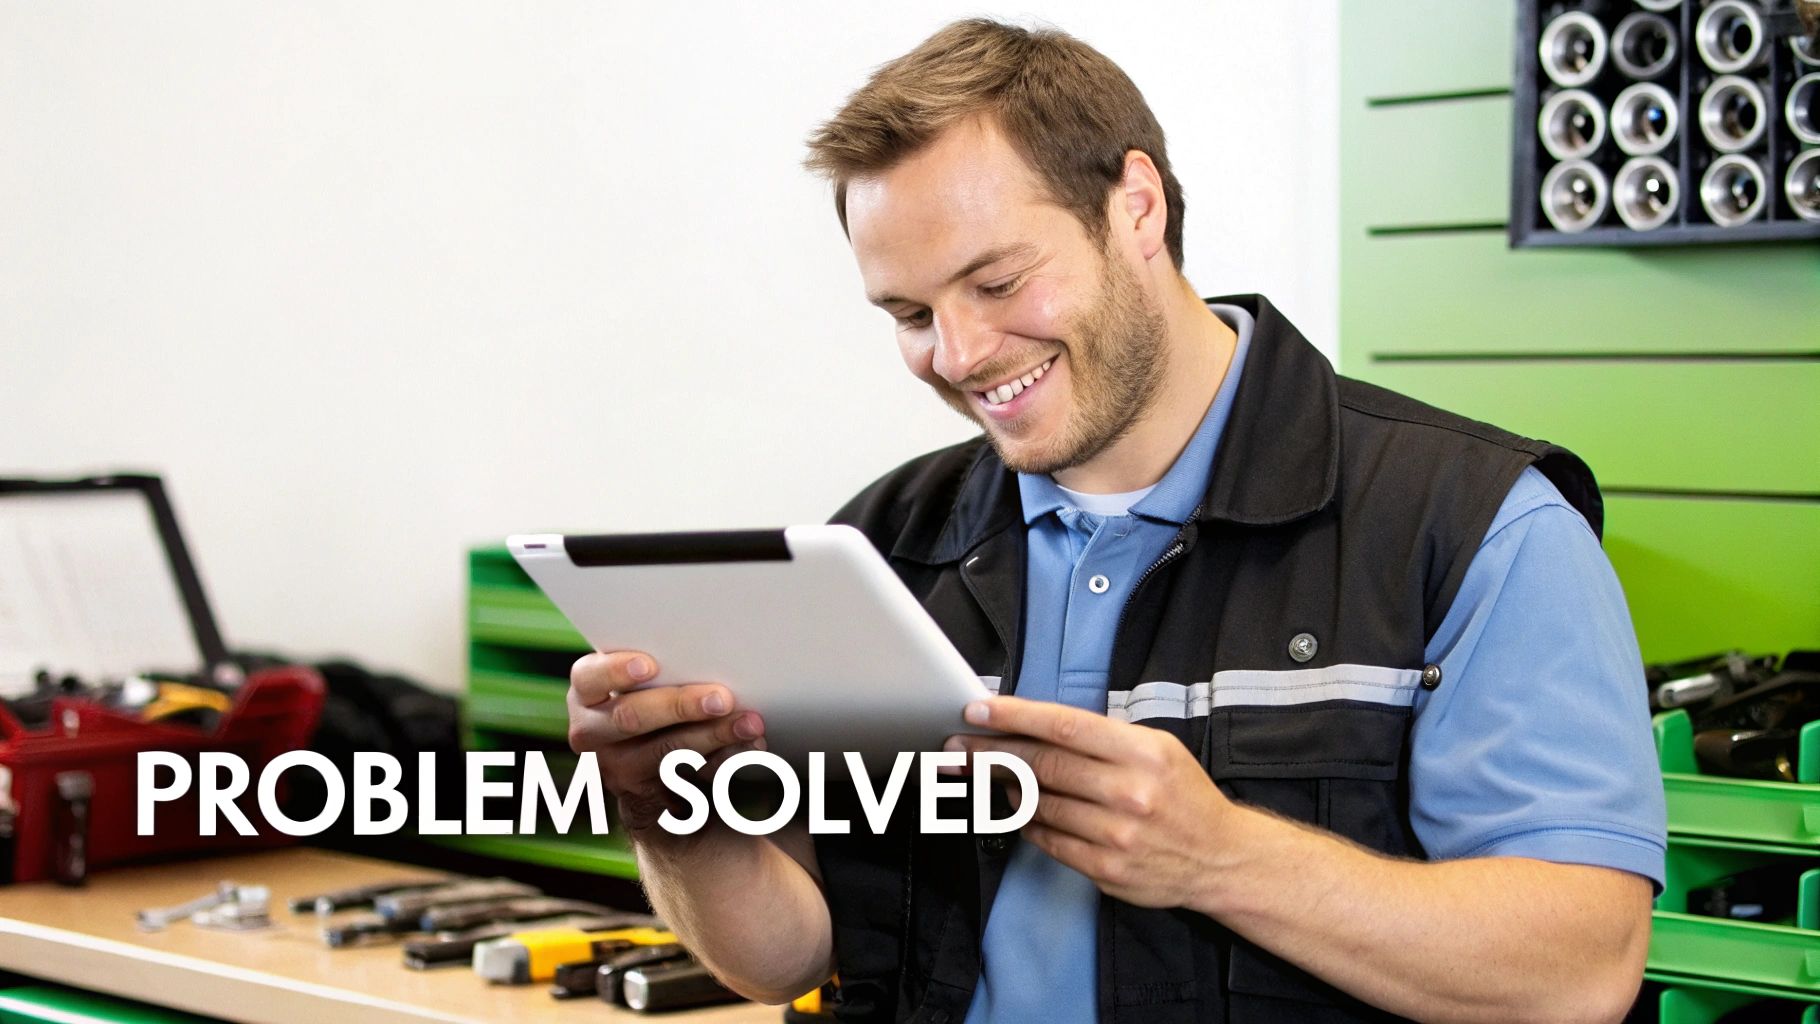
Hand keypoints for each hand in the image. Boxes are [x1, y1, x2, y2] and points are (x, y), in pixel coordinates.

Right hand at [569, 650, 765, 836]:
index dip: (616, 671)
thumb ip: (658, 672)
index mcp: (586, 694)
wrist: (651, 773)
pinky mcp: (644, 798)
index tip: (650, 666)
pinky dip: (725, 761)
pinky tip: (750, 747)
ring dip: (714, 735)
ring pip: (665, 751)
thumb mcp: (642, 685)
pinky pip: (688, 780)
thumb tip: (713, 654)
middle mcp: (590, 733)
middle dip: (681, 705)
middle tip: (723, 698)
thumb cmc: (654, 703)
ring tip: (750, 724)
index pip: (589, 678)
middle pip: (631, 717)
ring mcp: (614, 769)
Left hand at [946, 696, 1235, 912]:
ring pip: (1039, 804)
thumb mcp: (1158, 748)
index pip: (1064, 727)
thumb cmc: (1183, 795)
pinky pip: (1049, 840)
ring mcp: (1117, 835)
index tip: (978, 709)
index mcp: (1143, 753)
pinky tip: (1015, 809)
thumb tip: (1036, 727)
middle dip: (992, 752)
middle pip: (1043, 765)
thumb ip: (1103, 739)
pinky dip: (1025, 823)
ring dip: (1004, 788)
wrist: (1221, 857)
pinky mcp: (1106, 870)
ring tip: (985, 774)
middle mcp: (1130, 793)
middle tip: (959, 744)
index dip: (1014, 716)